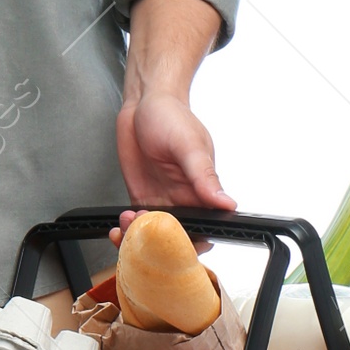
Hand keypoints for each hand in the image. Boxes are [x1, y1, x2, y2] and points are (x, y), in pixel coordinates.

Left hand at [108, 0, 234, 244]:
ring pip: (155, 235)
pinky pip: (137, 224)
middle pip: (178, 237)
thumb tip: (227, 203)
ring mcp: (162, 201)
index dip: (192, 243)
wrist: (142, 104)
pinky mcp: (142, 198)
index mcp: (203, 190)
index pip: (206, 227)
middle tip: (143, 236)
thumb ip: (205, 177)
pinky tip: (121, 222)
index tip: (175, 244)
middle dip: (161, 246)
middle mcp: (184, 200)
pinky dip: (128, 229)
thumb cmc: (171, 116)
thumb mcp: (189, 146)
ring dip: (139, 239)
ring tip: (127, 226)